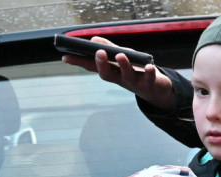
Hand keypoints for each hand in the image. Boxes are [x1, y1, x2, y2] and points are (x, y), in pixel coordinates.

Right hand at [61, 37, 175, 109]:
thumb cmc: (135, 71)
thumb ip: (109, 49)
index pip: (92, 67)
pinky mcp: (150, 83)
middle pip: (108, 74)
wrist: (156, 91)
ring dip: (124, 65)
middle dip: (101, 64)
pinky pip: (149, 78)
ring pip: (128, 75)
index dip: (79, 62)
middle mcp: (120, 79)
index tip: (65, 56)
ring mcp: (135, 82)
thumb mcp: (121, 59)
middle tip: (98, 53)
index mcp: (111, 72)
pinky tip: (148, 66)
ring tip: (121, 55)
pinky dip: (149, 72)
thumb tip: (95, 41)